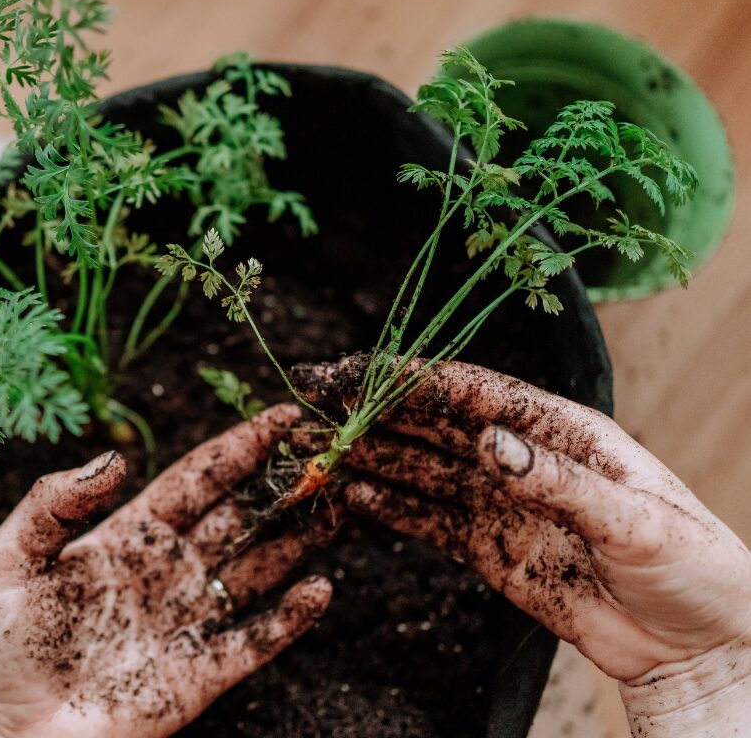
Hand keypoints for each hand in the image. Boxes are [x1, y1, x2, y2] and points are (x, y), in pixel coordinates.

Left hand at [0, 405, 334, 737]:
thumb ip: (54, 502)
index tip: (282, 414)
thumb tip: (114, 456)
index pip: (197, 479)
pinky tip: (320, 590)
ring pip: (258, 570)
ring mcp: (186, 622)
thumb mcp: (9, 557)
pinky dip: (290, 618)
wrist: (2, 730)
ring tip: (343, 504)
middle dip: (285, 486)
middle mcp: (168, 571)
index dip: (239, 446)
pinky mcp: (198, 675)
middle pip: (240, 518)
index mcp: (129, 534)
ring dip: (300, 539)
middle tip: (331, 452)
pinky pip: (254, 641)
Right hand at [302, 357, 750, 736]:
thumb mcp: (636, 520)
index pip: (473, 393)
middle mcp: (526, 459)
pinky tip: (354, 497)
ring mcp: (505, 504)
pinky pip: (432, 522)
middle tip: (314, 403)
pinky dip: (391, 508)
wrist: (702, 644)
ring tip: (320, 449)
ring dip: (373, 456)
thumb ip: (558, 479)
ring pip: (424, 469)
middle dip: (374, 411)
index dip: (409, 379)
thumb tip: (488, 438)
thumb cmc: (695, 567)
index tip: (352, 372)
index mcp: (565, 432)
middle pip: (435, 424)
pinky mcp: (494, 550)